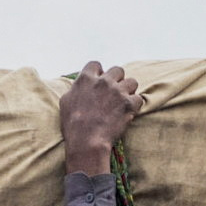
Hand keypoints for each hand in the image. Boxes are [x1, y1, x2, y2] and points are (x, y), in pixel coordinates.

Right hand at [60, 61, 141, 175]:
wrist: (86, 141)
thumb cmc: (73, 125)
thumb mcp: (66, 101)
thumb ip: (76, 88)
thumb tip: (80, 86)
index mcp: (86, 78)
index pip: (96, 64)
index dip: (99, 73)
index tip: (99, 82)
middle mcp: (104, 81)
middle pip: (118, 70)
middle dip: (117, 80)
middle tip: (114, 93)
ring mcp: (117, 91)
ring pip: (132, 82)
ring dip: (129, 91)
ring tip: (124, 102)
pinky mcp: (129, 104)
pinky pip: (139, 99)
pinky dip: (135, 106)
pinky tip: (129, 112)